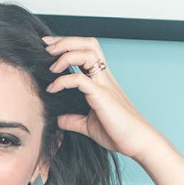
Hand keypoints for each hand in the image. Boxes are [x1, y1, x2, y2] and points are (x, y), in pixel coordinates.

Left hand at [42, 35, 165, 164]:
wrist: (137, 143)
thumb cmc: (118, 133)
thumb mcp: (88, 125)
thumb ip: (73, 120)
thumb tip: (59, 119)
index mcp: (101, 81)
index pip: (86, 51)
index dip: (68, 45)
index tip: (49, 48)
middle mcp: (104, 78)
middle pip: (89, 44)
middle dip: (66, 41)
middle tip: (46, 48)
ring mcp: (104, 85)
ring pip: (88, 53)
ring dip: (66, 55)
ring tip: (51, 67)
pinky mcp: (102, 96)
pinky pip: (81, 79)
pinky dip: (64, 80)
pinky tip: (53, 89)